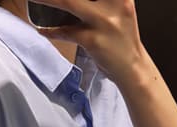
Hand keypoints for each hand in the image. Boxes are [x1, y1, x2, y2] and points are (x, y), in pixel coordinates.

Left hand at [31, 0, 145, 84]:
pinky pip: (66, 31)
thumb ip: (105, 1)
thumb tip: (78, 0)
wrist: (133, 68)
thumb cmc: (123, 40)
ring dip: (47, 0)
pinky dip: (52, 31)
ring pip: (69, 2)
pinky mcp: (93, 39)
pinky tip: (43, 30)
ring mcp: (103, 21)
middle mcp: (115, 3)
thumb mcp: (120, 10)